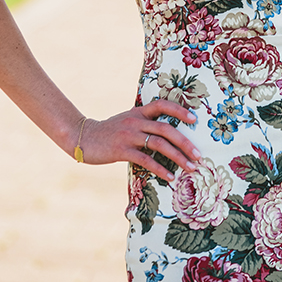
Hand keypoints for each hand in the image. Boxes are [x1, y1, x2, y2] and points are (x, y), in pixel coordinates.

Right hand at [73, 100, 201, 178]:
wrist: (83, 137)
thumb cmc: (109, 132)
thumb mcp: (127, 122)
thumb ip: (143, 123)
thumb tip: (166, 132)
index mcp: (138, 112)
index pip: (162, 105)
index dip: (179, 110)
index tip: (194, 119)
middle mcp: (135, 121)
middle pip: (165, 128)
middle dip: (185, 142)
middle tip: (198, 155)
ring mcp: (128, 135)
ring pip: (159, 144)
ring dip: (177, 157)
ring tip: (190, 167)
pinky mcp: (121, 150)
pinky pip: (145, 160)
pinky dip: (160, 168)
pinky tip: (170, 177)